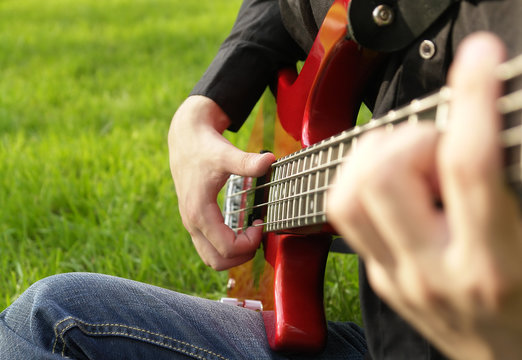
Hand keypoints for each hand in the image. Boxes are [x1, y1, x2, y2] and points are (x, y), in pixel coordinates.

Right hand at [168, 96, 274, 269]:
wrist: (185, 138)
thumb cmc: (205, 147)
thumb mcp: (226, 154)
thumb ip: (247, 162)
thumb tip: (270, 161)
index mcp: (199, 213)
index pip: (226, 248)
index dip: (249, 243)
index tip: (261, 223)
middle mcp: (192, 223)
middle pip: (217, 261)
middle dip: (242, 255)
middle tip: (258, 235)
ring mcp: (191, 224)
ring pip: (211, 258)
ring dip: (233, 255)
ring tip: (251, 235)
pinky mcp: (194, 220)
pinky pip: (208, 247)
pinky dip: (225, 247)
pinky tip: (241, 230)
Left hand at [327, 33, 521, 358]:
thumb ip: (515, 183)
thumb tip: (489, 130)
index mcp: (493, 263)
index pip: (469, 167)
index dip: (473, 102)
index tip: (479, 59)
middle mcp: (434, 272)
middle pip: (384, 178)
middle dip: (412, 138)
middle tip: (443, 143)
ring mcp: (399, 278)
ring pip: (348, 197)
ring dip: (374, 156)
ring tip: (413, 156)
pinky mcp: (382, 279)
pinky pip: (345, 216)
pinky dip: (360, 180)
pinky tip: (394, 179)